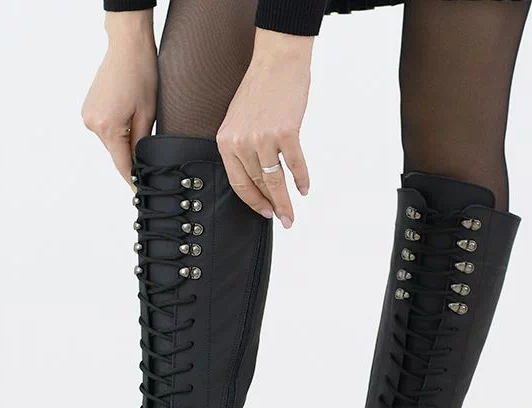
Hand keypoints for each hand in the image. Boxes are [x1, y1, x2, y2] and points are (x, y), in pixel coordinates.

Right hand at [82, 11, 157, 187]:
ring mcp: (88, 116)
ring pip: (111, 143)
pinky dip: (117, 131)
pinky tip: (129, 119)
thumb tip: (141, 164)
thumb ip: (142, 143)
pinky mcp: (89, 109)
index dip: (133, 181)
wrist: (127, 47)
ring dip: (125, 143)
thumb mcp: (148, 115)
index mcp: (108, 128)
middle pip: (116, 154)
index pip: (122, 165)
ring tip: (141, 130)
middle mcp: (93, 124)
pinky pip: (106, 130)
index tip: (141, 193)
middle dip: (132, 159)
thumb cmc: (141, 75)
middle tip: (151, 164)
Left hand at [217, 29, 313, 227]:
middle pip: (258, 184)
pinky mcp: (286, 132)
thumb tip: (256, 175)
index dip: (252, 202)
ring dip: (286, 201)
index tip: (264, 213)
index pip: (238, 183)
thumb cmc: (260, 90)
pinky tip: (304, 189)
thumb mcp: (238, 120)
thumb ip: (241, 147)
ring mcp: (263, 138)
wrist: (277, 62)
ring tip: (291, 216)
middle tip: (284, 221)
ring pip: (275, 180)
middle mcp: (242, 142)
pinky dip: (301, 179)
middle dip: (273, 206)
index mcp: (226, 141)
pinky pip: (295, 164)